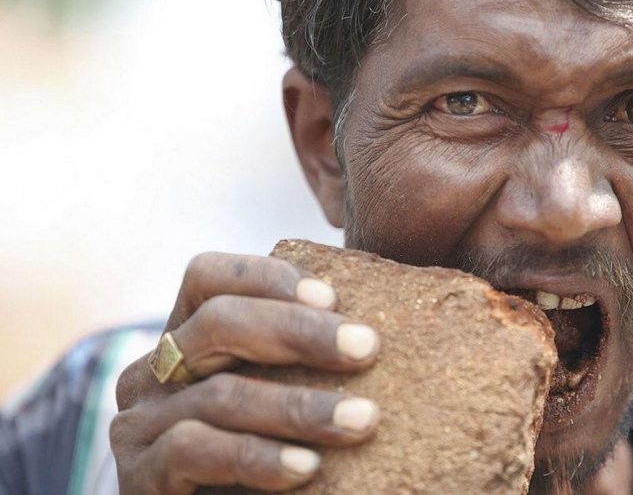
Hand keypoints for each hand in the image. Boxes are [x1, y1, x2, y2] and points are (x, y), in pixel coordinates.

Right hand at [110, 251, 379, 493]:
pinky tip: (308, 467)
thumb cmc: (260, 463)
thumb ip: (302, 363)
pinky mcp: (139, 477)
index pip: (208, 278)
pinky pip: (195, 449)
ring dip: (298, 405)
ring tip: (362, 419)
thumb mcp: (277, 400)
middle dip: (298, 330)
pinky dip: (257, 456)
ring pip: (220, 393)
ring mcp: (140, 424)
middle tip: (366, 347)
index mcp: (187, 339)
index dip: (267, 277)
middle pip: (217, 322)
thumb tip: (372, 335)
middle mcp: (154, 372)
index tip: (332, 298)